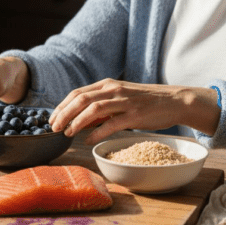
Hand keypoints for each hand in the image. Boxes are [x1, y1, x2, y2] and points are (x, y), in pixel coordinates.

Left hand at [48, 79, 220, 144]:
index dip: (61, 106)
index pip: (77, 93)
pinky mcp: (135, 115)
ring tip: (67, 133)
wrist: (173, 101)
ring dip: (76, 122)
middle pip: (81, 99)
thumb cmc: (145, 101)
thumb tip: (81, 121)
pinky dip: (97, 133)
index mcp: (108, 84)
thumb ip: (102, 106)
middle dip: (63, 114)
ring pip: (93, 109)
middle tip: (54, 128)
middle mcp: (113, 90)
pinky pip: (111, 124)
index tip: (52, 119)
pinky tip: (88, 140)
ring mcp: (124, 102)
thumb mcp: (120, 97)